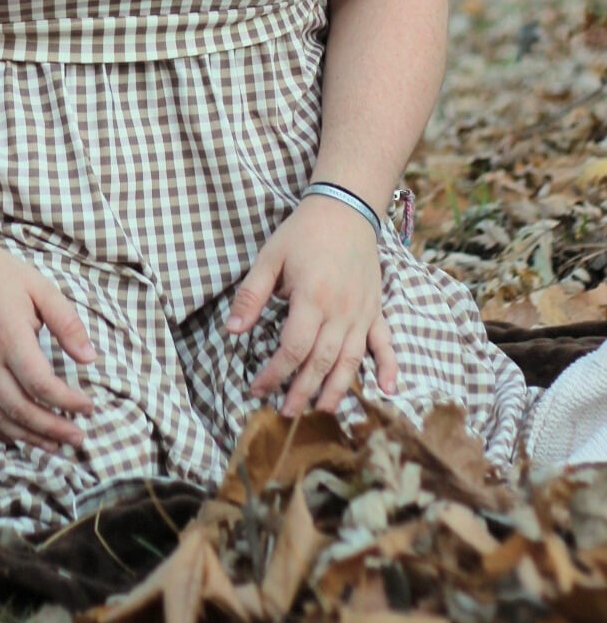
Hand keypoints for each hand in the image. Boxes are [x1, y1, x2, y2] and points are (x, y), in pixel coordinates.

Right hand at [0, 236, 96, 452]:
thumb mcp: (39, 288)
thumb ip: (67, 323)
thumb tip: (91, 359)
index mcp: (9, 336)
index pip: (41, 383)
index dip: (68, 402)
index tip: (89, 407)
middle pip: (20, 409)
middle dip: (52, 429)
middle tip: (78, 437)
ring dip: (27, 438)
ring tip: (53, 445)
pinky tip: (16, 436)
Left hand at [224, 197, 396, 415]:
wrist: (345, 208)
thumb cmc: (303, 233)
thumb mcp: (270, 257)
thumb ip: (252, 295)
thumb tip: (232, 330)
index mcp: (312, 299)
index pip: (293, 348)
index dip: (274, 373)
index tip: (258, 389)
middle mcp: (341, 312)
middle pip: (322, 362)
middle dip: (302, 392)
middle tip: (286, 414)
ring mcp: (362, 313)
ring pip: (351, 361)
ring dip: (338, 390)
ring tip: (321, 412)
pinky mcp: (376, 309)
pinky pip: (385, 343)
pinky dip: (389, 366)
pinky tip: (386, 389)